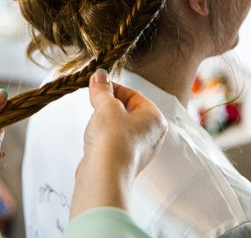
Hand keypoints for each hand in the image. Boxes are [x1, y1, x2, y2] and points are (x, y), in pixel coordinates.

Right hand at [70, 69, 166, 217]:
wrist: (104, 176)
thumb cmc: (112, 139)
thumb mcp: (106, 106)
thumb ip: (102, 89)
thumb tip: (100, 75)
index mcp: (155, 118)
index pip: (133, 94)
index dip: (113, 88)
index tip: (96, 85)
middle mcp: (152, 135)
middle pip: (127, 110)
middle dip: (108, 106)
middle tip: (94, 104)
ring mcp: (140, 150)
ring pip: (119, 126)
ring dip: (104, 121)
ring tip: (95, 125)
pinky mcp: (125, 161)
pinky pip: (114, 141)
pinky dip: (104, 137)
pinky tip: (95, 140)